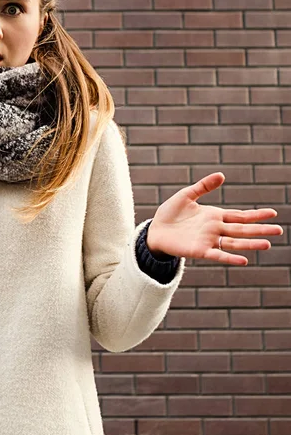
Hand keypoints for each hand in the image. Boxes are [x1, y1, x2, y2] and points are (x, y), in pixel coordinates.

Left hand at [146, 172, 283, 265]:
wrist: (155, 230)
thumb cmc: (170, 213)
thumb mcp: (186, 195)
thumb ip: (203, 186)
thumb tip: (221, 175)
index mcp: (214, 216)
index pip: (239, 216)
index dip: (255, 215)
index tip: (273, 213)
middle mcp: (215, 229)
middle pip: (242, 230)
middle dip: (260, 230)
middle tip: (279, 230)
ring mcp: (209, 240)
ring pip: (234, 243)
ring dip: (250, 244)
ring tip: (267, 244)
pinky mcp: (199, 250)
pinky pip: (218, 255)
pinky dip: (231, 257)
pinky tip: (244, 260)